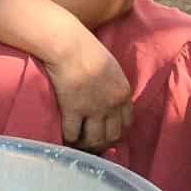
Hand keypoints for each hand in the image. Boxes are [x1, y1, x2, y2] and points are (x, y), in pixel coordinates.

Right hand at [42, 31, 133, 151]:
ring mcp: (93, 109)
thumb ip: (112, 84)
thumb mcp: (110, 66)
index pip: (127, 123)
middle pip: (112, 136)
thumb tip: (105, 96)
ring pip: (94, 139)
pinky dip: (68, 139)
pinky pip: (73, 134)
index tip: (108, 135)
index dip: (117, 132)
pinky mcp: (73, 110)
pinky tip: (63, 137)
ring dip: (86, 145)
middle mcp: (112, 104)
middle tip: (92, 144)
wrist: (68, 45)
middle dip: (102, 143)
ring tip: (78, 145)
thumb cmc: (86, 48)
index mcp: (123, 92)